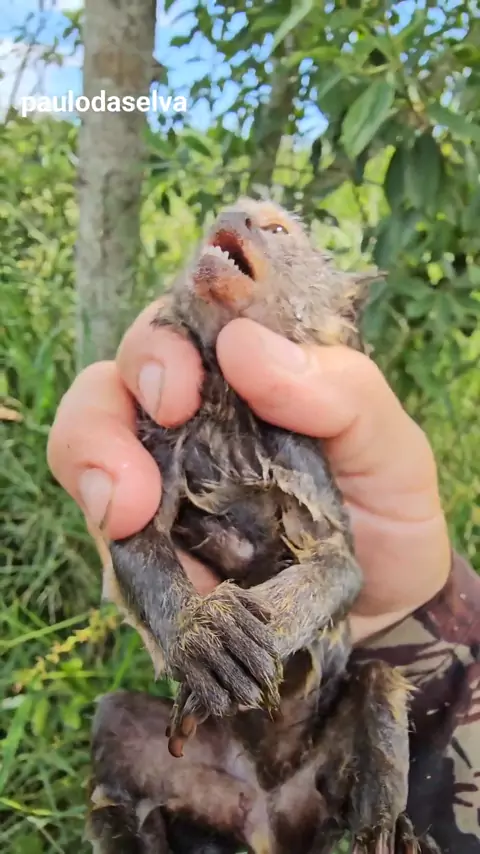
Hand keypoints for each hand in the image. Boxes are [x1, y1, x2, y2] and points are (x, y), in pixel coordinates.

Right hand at [47, 300, 450, 642]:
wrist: (382, 617)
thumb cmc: (388, 517)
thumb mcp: (391, 448)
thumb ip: (340, 389)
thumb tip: (244, 345)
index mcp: (247, 378)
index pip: (180, 327)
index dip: (160, 345)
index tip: (178, 392)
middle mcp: (193, 421)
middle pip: (114, 383)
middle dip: (104, 414)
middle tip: (142, 456)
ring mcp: (163, 482)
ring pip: (84, 446)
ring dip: (91, 468)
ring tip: (124, 514)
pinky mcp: (147, 547)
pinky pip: (106, 534)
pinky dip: (120, 548)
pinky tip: (173, 579)